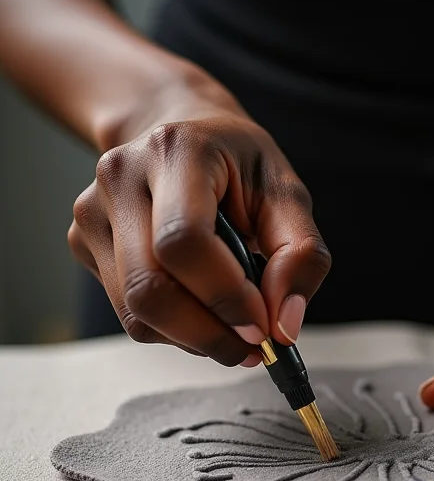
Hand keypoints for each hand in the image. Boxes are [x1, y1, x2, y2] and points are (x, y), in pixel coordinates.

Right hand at [68, 81, 330, 365]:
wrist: (182, 132)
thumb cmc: (239, 165)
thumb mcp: (287, 195)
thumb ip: (302, 256)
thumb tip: (285, 326)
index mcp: (176, 151)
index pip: (183, 241)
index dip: (225, 296)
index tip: (264, 326)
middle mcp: (120, 177)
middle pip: (149, 288)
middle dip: (209, 334)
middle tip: (253, 347)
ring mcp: (93, 212)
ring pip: (136, 313)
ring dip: (194, 339)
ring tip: (234, 328)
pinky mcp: (84, 243)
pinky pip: (130, 314)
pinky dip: (174, 330)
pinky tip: (202, 308)